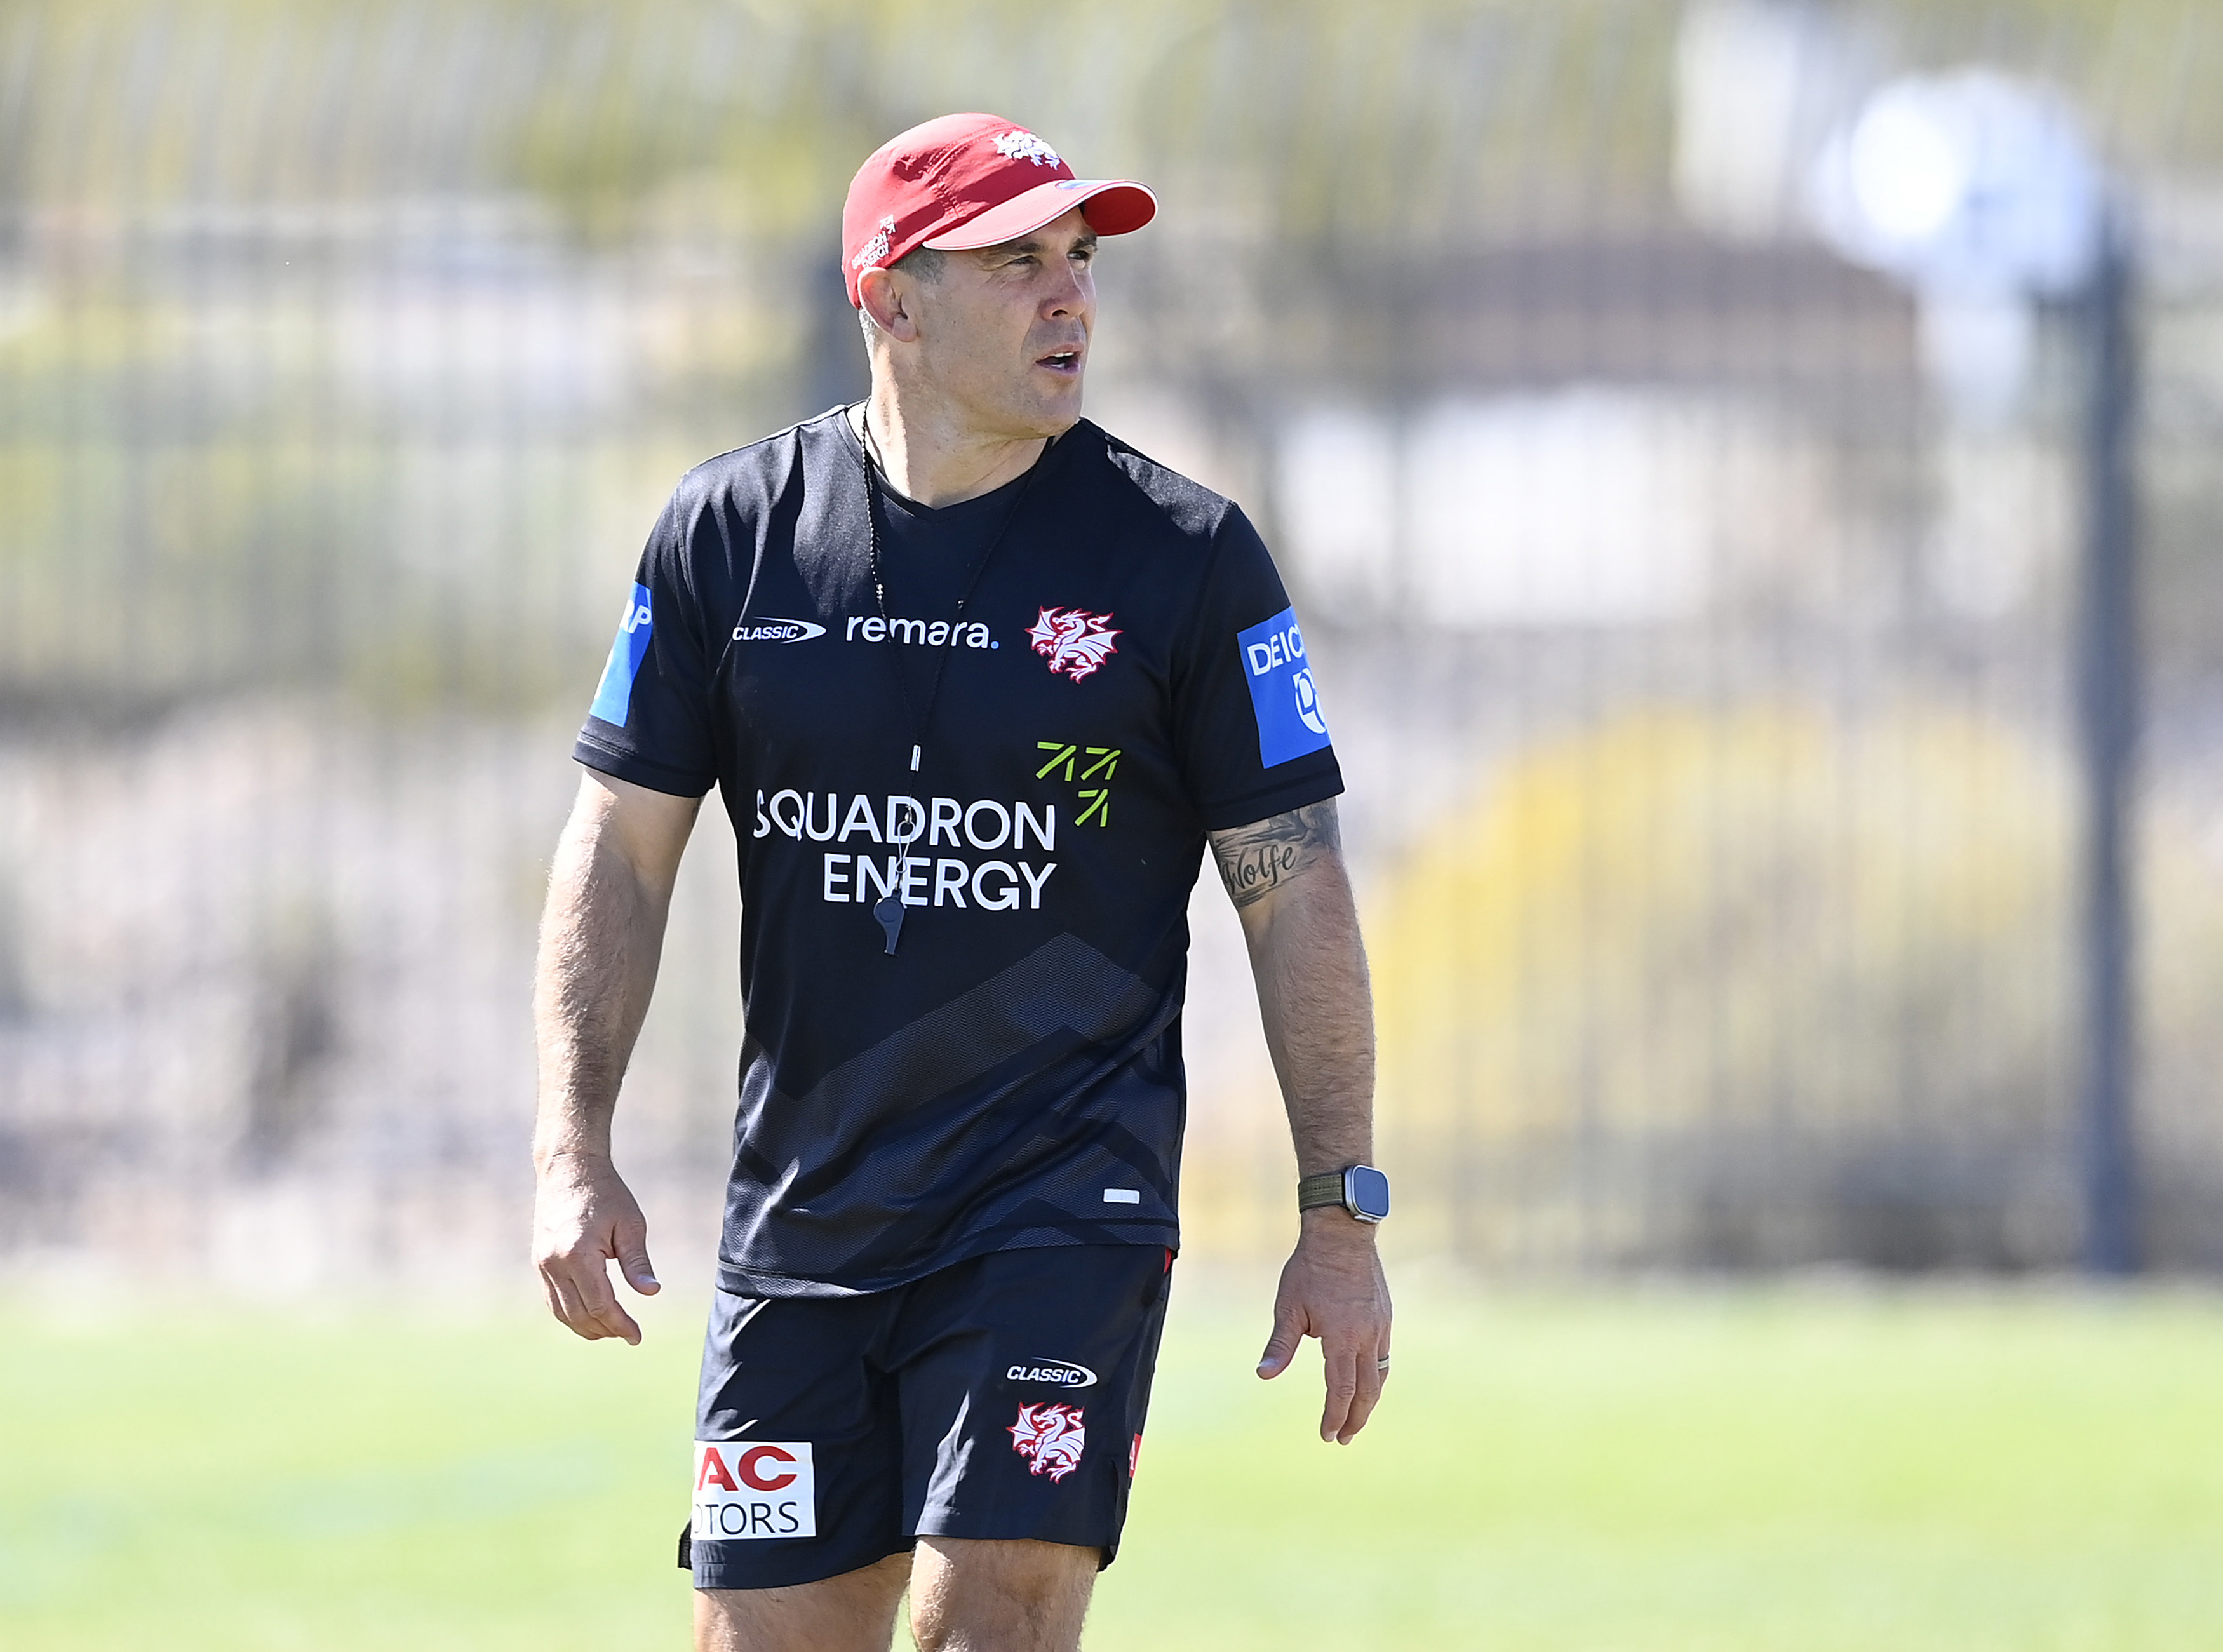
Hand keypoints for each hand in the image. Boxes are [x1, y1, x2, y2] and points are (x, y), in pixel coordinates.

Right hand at [532, 1151, 659, 1344]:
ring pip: (562, 1313)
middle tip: (629, 1334)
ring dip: (586, 1328)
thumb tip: (652, 1292)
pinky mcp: (538, 1262)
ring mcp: (542, 1264)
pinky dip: (570, 1315)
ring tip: (612, 1330)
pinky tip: (590, 1316)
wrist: (569, 1168)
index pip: (600, 1305)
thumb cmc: (606, 1193)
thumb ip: (637, 1261)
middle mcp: (554, 1263)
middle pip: (580, 1315)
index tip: (637, 1336)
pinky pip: (552, 1300)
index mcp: (578, 1254)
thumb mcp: (630, 1224)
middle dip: (606, 1330)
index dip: (620, 1325)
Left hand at [1256, 1211, 1392, 1442]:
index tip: (1328, 1435)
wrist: (1342, 1234)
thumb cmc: (1310, 1269)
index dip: (1334, 1415)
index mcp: (1342, 1337)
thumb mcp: (1288, 1306)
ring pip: (1380, 1375)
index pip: (1341, 1389)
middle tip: (1344, 1438)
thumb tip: (1263, 1376)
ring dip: (1369, 1401)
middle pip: (1367, 1390)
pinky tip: (1367, 1382)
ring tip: (1357, 1418)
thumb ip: (1280, 1345)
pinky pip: (1385, 1356)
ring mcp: (1380, 1326)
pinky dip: (1376, 1377)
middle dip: (1355, 1418)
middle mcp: (1367, 1336)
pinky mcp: (1385, 1317)